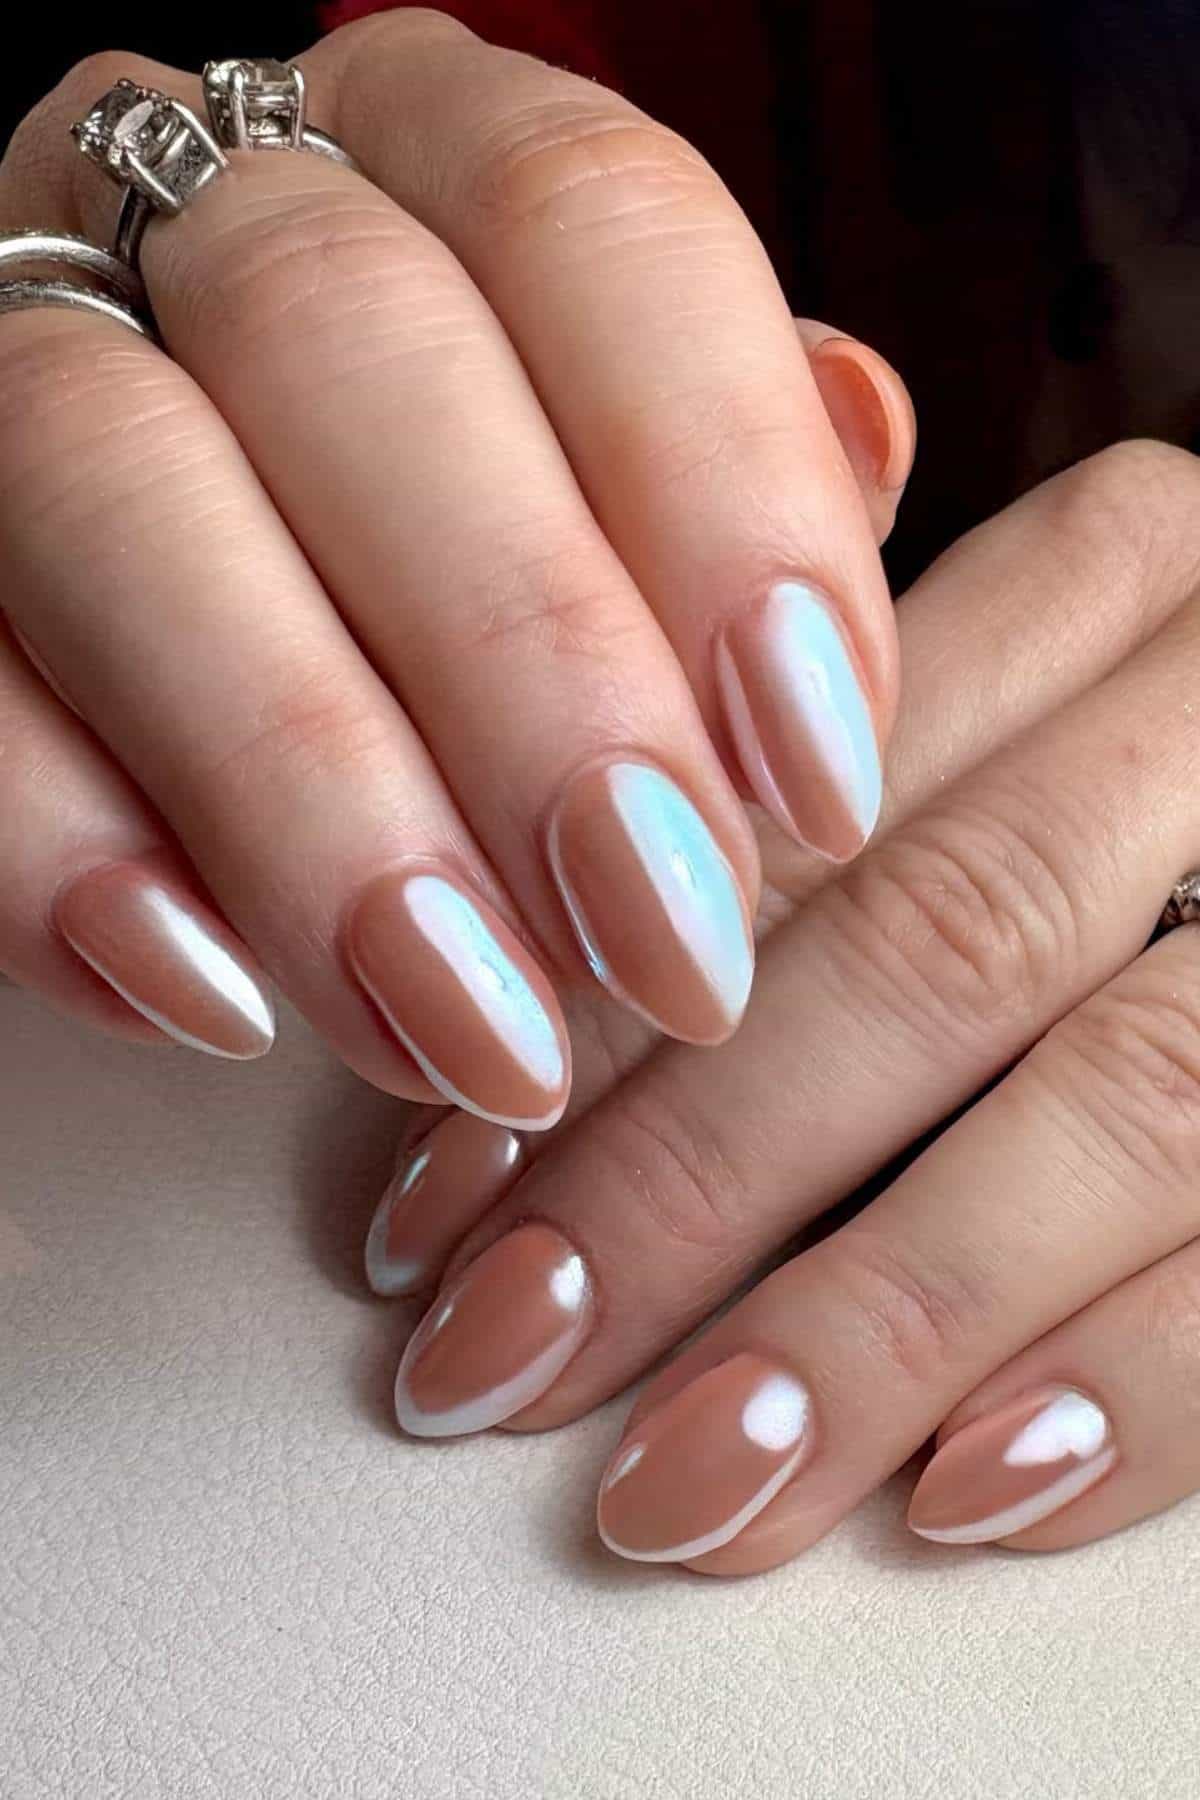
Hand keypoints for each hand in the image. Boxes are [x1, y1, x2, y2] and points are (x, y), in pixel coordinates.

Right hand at [0, 13, 907, 1131]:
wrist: (200, 684)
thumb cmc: (476, 606)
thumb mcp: (643, 526)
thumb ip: (737, 479)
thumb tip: (866, 429)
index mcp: (432, 161)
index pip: (592, 222)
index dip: (725, 501)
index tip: (814, 788)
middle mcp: (208, 210)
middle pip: (352, 341)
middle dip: (529, 670)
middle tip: (661, 949)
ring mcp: (11, 357)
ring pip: (114, 481)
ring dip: (309, 784)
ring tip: (468, 1028)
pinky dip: (66, 847)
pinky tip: (217, 1006)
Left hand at [367, 439, 1199, 1571]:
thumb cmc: (1137, 808)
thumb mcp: (991, 746)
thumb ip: (799, 850)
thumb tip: (490, 1077)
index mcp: (1113, 581)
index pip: (803, 808)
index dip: (602, 1018)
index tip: (438, 1205)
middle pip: (936, 949)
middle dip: (695, 1183)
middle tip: (504, 1357)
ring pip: (1115, 1106)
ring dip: (874, 1320)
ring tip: (688, 1481)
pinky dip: (1128, 1386)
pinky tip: (958, 1492)